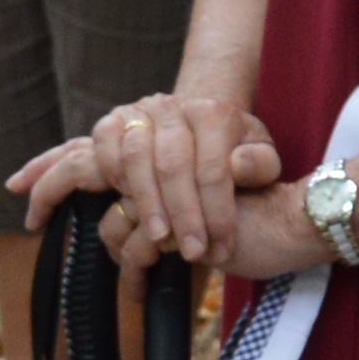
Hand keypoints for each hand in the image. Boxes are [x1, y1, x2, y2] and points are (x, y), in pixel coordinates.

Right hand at [29, 89, 272, 260]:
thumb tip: (239, 165)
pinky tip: (118, 201)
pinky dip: (104, 173)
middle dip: (183, 214)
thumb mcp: (261, 159)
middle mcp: (171, 107)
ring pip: (134, 156)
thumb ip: (260, 164)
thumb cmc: (234, 154)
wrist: (203, 128)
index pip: (213, 166)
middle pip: (172, 163)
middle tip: (192, 253)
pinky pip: (97, 145)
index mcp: (213, 113)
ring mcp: (137, 113)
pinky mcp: (111, 123)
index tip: (222, 248)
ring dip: (144, 202)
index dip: (218, 212)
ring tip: (157, 239)